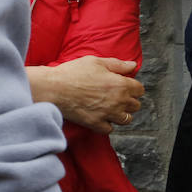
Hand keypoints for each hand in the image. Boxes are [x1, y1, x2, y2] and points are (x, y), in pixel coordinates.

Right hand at [27, 56, 142, 133]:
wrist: (52, 88)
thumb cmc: (72, 73)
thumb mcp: (95, 62)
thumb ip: (117, 64)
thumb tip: (133, 65)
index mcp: (121, 84)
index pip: (140, 90)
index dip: (132, 87)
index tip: (124, 86)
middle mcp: (118, 101)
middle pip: (135, 106)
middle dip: (128, 101)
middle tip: (116, 97)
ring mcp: (108, 114)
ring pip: (126, 119)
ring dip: (121, 114)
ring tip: (111, 109)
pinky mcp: (96, 123)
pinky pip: (109, 129)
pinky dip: (107, 124)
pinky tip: (100, 117)